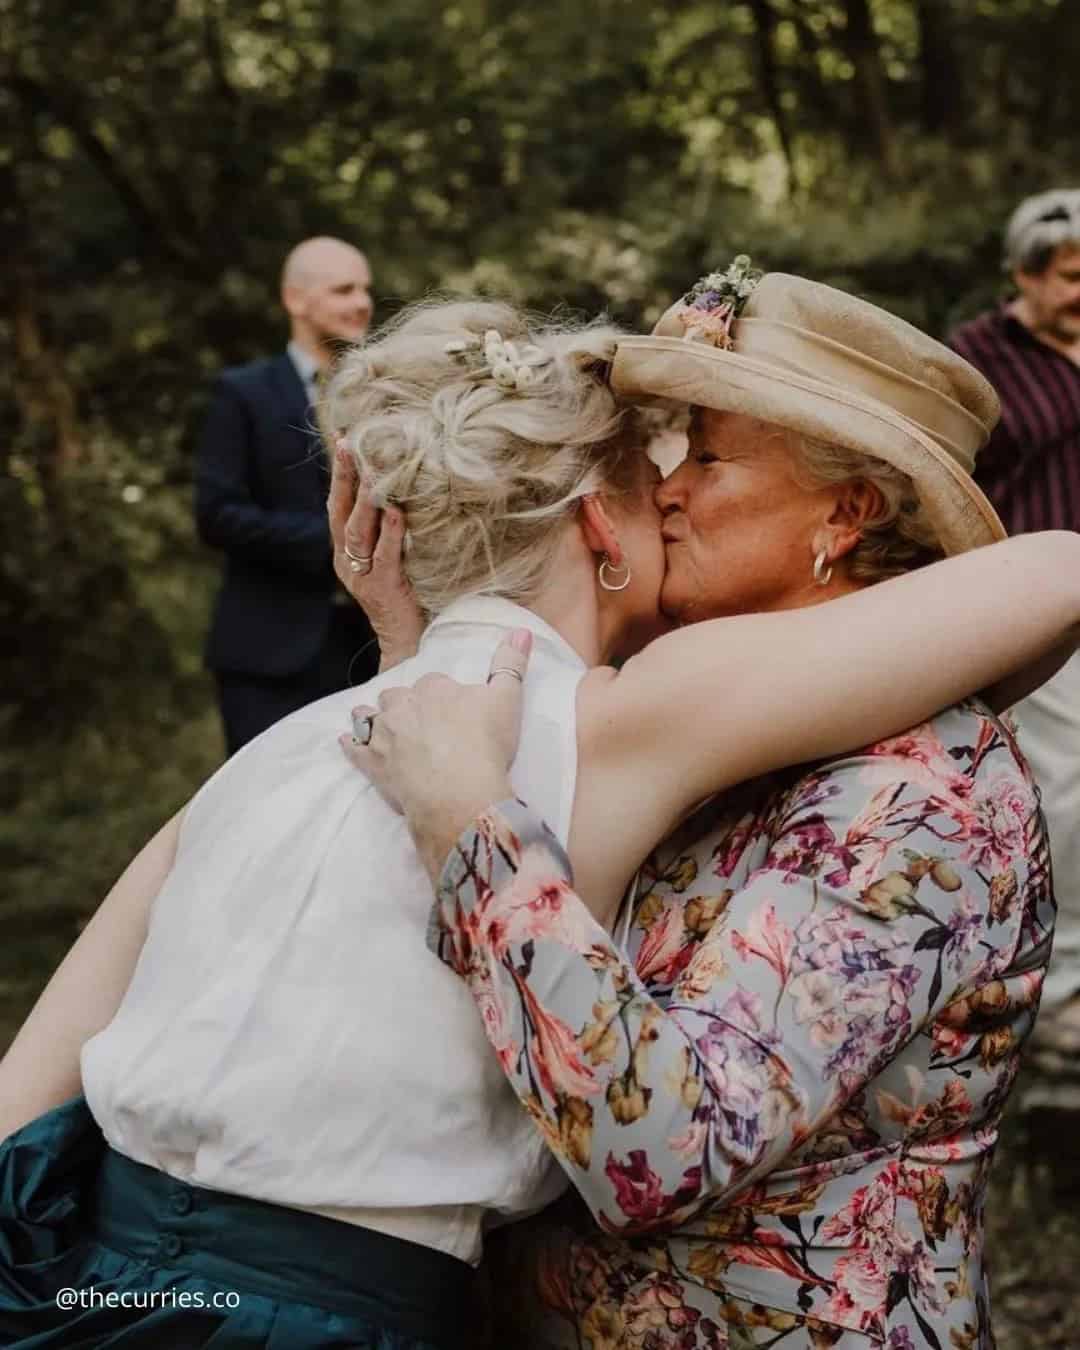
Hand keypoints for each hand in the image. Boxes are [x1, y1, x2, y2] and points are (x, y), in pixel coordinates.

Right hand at [328, 444, 424, 669]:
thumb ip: (390, 529)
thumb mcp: (393, 556)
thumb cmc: (408, 594)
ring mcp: (362, 577)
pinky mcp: (384, 590)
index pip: (338, 505)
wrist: (410, 643)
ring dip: (366, 501)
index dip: (340, 473)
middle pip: (340, 512)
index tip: (344, 438)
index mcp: (346, 552)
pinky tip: (396, 512)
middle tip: (350, 444)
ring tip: (374, 473)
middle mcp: (347, 562)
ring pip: (357, 533)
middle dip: (345, 477)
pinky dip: (389, 533)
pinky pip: (384, 557)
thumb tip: (405, 486)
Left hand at [340, 630, 532, 879]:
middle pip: (397, 696)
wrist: (459, 794)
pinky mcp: (372, 764)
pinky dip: (350, 743)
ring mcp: (384, 735)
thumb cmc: (485, 746)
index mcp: (434, 688)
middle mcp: (403, 706)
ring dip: (373, 717)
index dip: (442, 696)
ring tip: (382, 724)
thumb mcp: (507, 700)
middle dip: (405, 705)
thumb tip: (520, 631)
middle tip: (421, 721)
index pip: (434, 682)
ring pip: (369, 716)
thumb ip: (511, 664)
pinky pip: (354, 748)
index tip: (452, 710)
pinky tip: (346, 740)